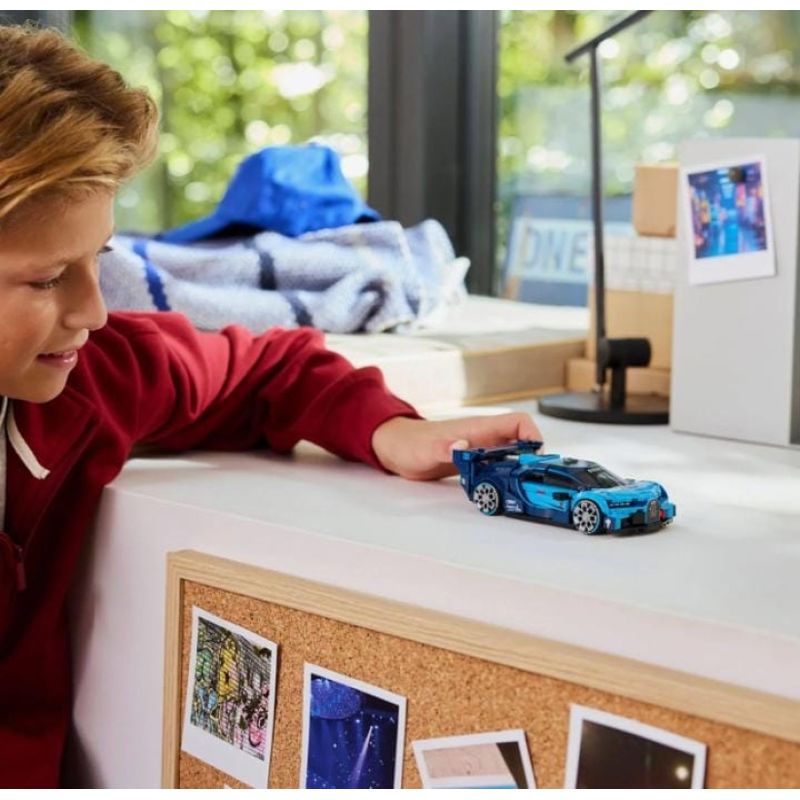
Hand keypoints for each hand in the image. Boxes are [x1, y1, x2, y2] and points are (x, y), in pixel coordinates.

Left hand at [371, 412, 542, 480]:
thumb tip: (461, 447)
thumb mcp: (426, 448)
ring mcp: (480, 450)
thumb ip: (443, 447)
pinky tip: (497, 490)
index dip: (533, 436)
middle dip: (531, 459)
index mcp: (479, 428)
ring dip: (518, 470)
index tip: (535, 457)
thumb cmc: (410, 443)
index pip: (518, 422)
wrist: (396, 448)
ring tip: (519, 488)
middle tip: (531, 480)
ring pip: (511, 456)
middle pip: (521, 442)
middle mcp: (484, 438)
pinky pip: (496, 468)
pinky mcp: (473, 463)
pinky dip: (502, 478)